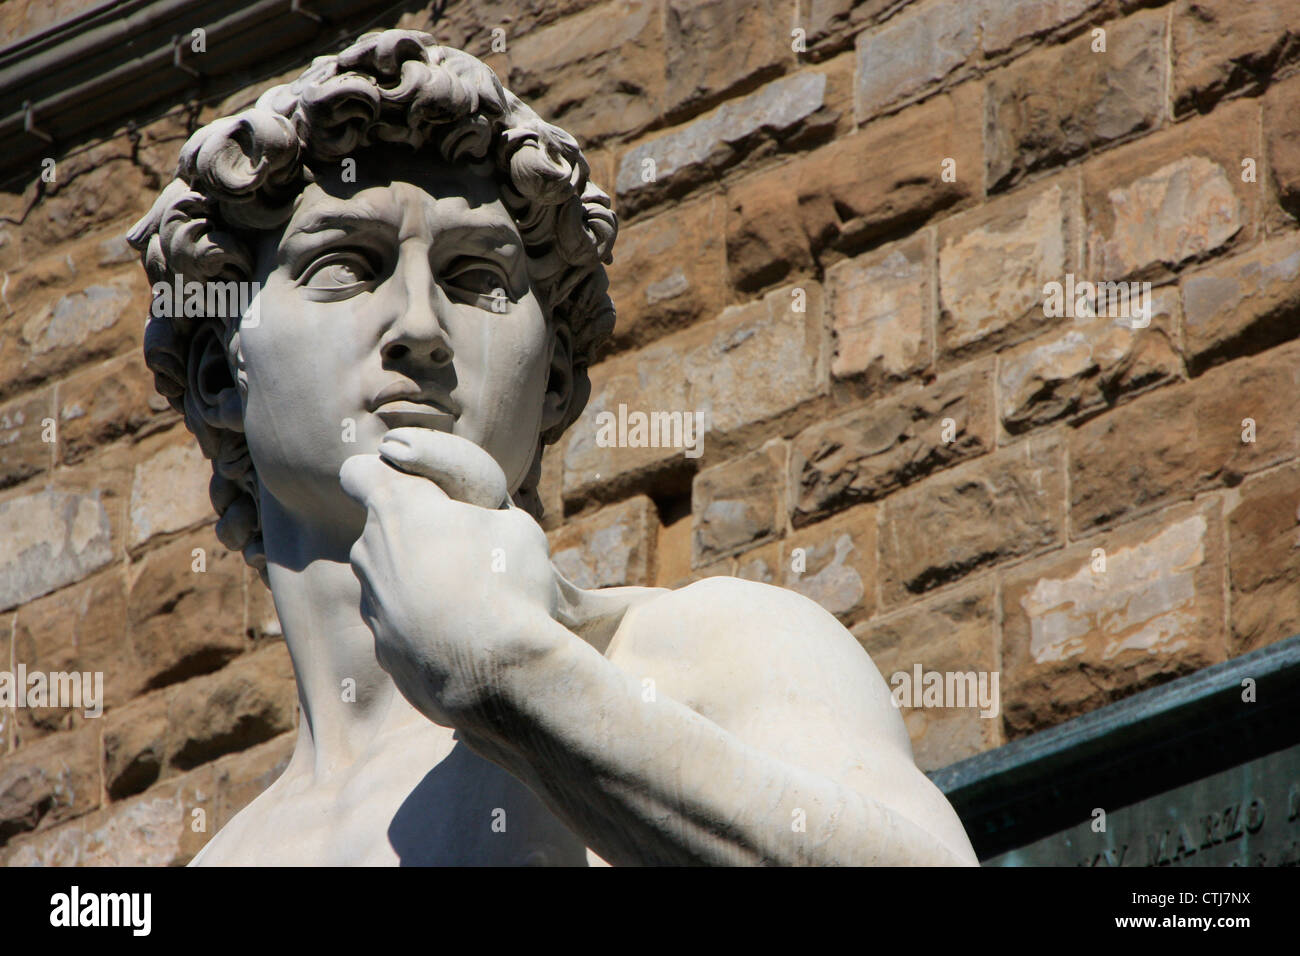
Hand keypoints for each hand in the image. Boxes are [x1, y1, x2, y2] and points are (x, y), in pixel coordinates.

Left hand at [339, 427, 561, 727]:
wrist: (501, 676)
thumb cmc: (510, 584)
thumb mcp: (515, 523)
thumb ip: (478, 513)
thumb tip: (474, 524)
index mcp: (398, 509)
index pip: (358, 472)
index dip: (383, 474)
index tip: (414, 487)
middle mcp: (370, 553)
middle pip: (380, 531)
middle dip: (413, 534)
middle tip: (464, 550)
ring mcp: (372, 606)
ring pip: (389, 581)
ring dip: (419, 582)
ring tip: (471, 603)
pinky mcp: (383, 651)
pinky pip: (402, 626)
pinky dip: (425, 628)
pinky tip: (465, 642)